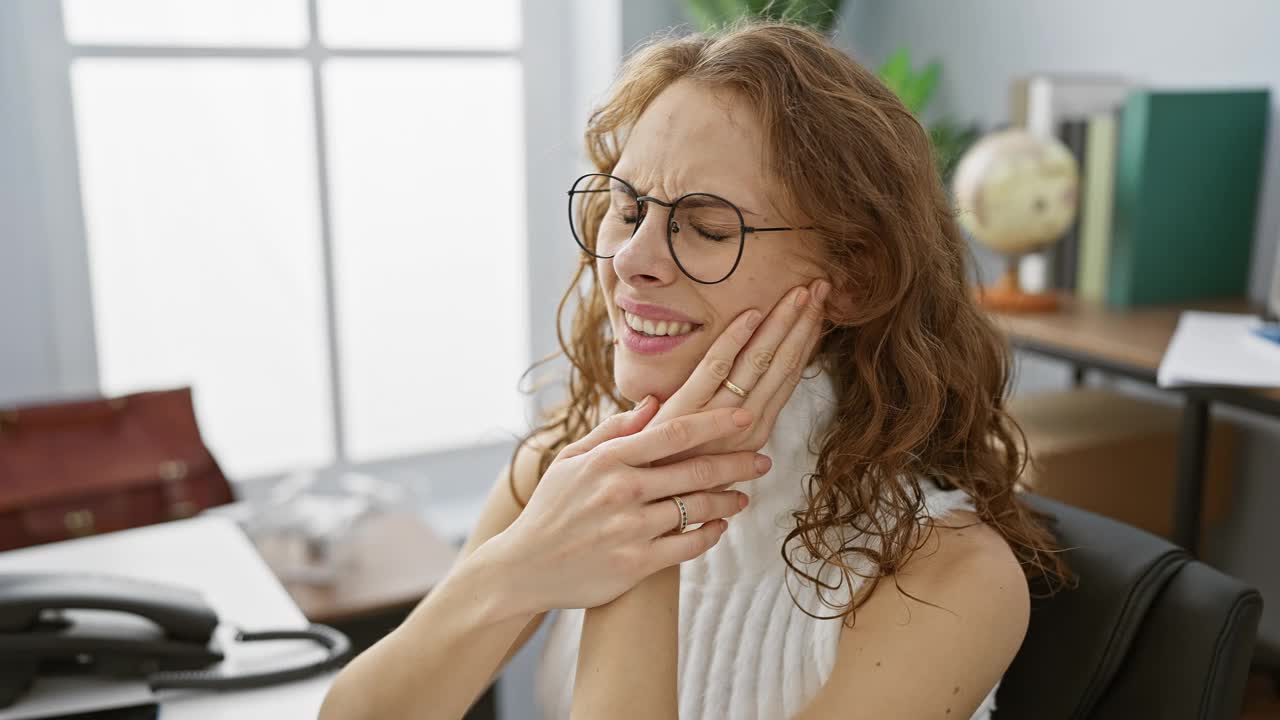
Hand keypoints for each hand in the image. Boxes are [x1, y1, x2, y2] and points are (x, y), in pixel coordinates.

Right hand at [485, 400, 773, 613]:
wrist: (522, 568)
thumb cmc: (550, 509)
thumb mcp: (571, 461)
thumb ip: (612, 431)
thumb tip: (654, 403)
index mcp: (607, 459)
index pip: (673, 433)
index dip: (715, 423)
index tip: (745, 417)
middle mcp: (622, 491)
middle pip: (695, 470)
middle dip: (737, 464)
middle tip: (764, 460)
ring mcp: (630, 529)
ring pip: (696, 509)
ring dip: (728, 501)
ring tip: (744, 497)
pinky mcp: (636, 564)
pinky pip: (688, 545)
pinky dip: (710, 534)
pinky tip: (720, 526)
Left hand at [648, 277, 829, 465]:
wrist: (643, 503)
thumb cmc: (677, 474)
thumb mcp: (717, 453)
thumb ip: (734, 424)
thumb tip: (755, 406)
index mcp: (755, 433)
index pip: (788, 376)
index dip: (807, 341)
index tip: (820, 309)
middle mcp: (747, 426)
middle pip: (783, 364)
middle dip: (805, 323)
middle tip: (822, 286)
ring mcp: (720, 419)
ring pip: (760, 362)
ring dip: (783, 324)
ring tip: (802, 291)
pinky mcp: (688, 411)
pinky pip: (716, 368)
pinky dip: (735, 339)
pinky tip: (751, 312)